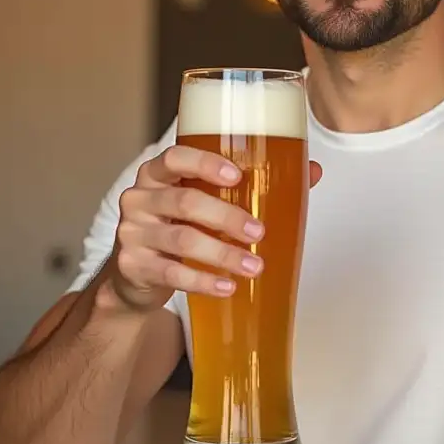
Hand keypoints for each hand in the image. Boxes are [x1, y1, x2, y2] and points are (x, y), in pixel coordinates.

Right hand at [108, 145, 322, 310]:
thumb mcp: (203, 201)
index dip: (204, 163)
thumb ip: (250, 185)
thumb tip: (311, 170)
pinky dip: (203, 281)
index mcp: (158, 174)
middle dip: (226, 217)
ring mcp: (132, 232)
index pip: (174, 157)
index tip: (236, 174)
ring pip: (182, 239)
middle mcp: (139, 198)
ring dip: (222, 254)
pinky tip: (227, 286)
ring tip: (254, 266)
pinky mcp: (132, 265)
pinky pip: (171, 273)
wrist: (135, 273)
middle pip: (184, 201)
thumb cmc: (179, 224)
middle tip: (259, 232)